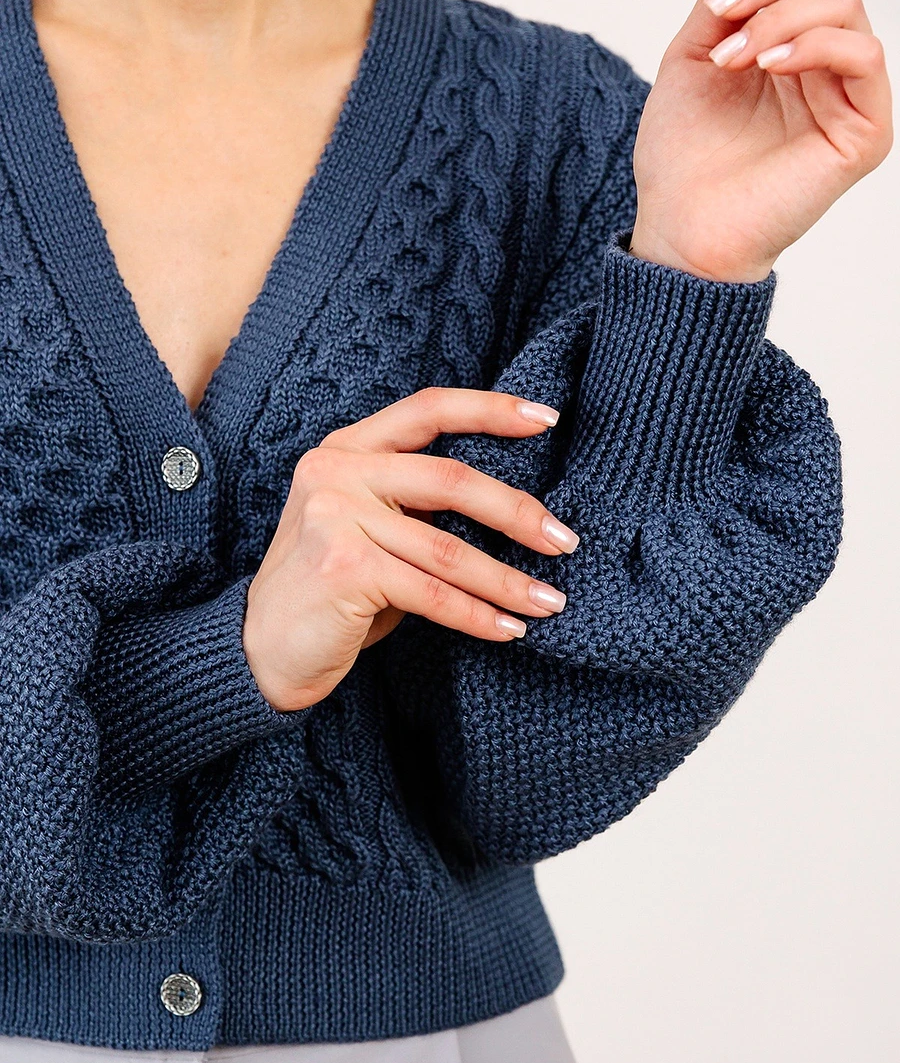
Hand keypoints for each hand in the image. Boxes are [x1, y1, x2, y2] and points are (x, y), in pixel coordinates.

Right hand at [242, 389, 578, 711]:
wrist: (262, 652)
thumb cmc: (332, 593)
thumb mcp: (372, 531)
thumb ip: (420, 508)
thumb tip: (516, 514)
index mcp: (347, 448)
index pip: (429, 410)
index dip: (491, 410)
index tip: (546, 418)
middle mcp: (337, 470)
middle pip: (452, 479)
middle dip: (518, 513)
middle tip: (564, 541)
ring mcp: (334, 515)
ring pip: (447, 549)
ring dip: (507, 580)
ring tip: (548, 602)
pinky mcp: (342, 565)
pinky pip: (431, 593)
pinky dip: (477, 615)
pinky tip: (509, 629)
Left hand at [629, 0, 892, 281]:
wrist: (680, 230)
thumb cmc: (681, 163)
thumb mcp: (690, 62)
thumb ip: (721, 8)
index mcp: (785, 54)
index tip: (718, 5)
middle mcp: (821, 73)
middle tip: (725, 23)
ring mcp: (844, 102)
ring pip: (846, 11)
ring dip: (783, 17)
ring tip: (735, 59)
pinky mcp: (862, 135)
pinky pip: (866, 59)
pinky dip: (819, 44)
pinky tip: (772, 65)